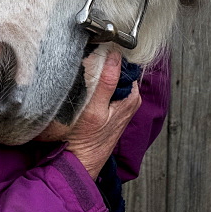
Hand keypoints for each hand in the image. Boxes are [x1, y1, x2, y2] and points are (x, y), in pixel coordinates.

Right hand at [65, 51, 140, 179]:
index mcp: (132, 96)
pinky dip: (92, 83)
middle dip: (101, 63)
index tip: (94, 50)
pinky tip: (82, 86)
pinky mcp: (107, 106)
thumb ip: (107, 82)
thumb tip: (115, 55)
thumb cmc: (86, 141)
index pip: (125, 64)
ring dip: (94, 73)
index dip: (109, 54)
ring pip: (107, 77)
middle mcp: (128, 98)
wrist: (78, 161)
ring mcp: (118, 102)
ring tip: (81, 75)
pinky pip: (102, 86)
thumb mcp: (95, 109)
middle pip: (116, 69)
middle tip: (84, 63)